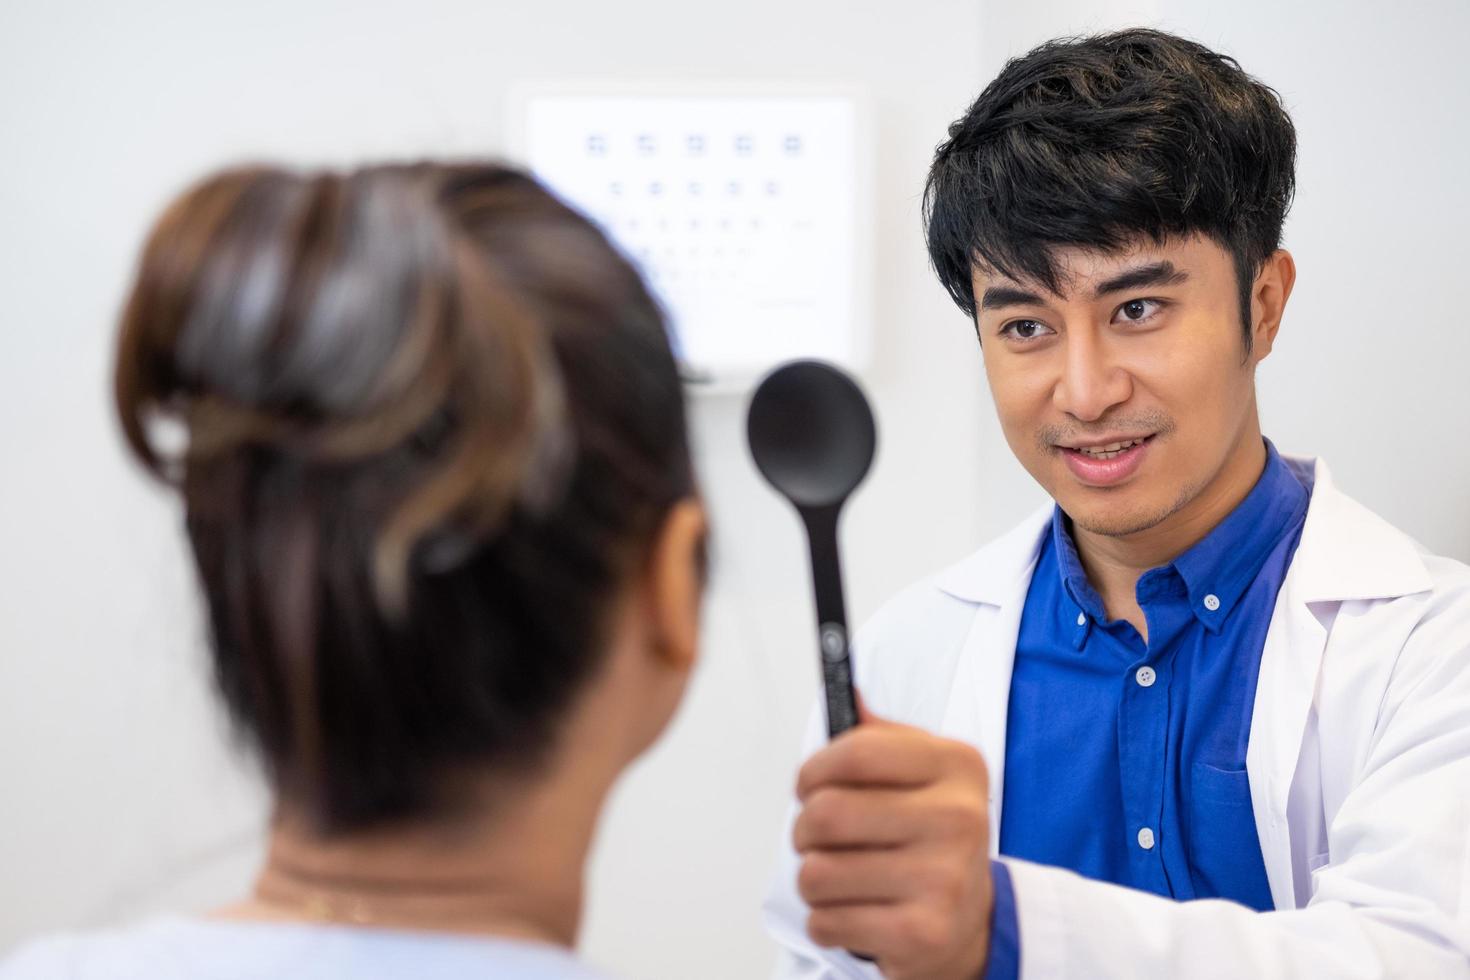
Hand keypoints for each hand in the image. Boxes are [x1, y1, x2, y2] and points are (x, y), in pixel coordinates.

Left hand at [793, 697, 993, 979]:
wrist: (972, 921)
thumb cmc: (929, 838)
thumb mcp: (920, 775)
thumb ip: (879, 737)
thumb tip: (847, 691)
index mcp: (956, 765)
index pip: (858, 751)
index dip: (814, 769)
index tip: (807, 784)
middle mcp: (959, 818)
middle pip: (828, 813)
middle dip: (804, 829)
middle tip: (815, 838)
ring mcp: (945, 878)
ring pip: (818, 872)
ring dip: (812, 880)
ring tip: (839, 880)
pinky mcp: (924, 933)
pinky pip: (827, 921)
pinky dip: (826, 920)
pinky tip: (854, 914)